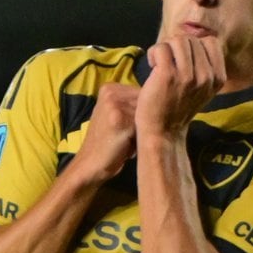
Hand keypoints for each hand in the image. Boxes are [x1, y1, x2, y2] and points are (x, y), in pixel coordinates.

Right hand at [70, 62, 143, 186]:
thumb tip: (162, 98)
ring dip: (144, 128)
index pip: (144, 92)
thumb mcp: (117, 115)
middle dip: (145, 118)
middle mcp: (111, 91)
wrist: (90, 164)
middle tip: (129, 134)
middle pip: (146, 101)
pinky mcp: (119, 119)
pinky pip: (145, 124)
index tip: (133, 124)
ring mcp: (114, 104)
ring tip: (129, 140)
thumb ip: (132, 103)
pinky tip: (129, 144)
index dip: (145, 110)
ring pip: (147, 113)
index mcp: (108, 88)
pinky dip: (142, 136)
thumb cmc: (108, 142)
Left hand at [135, 29, 227, 148]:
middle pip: (192, 39)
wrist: (163, 131)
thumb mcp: (202, 88)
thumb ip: (205, 67)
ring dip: (165, 47)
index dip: (194, 45)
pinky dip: (154, 52)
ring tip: (159, 62)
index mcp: (218, 78)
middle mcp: (206, 76)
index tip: (183, 59)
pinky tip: (152, 65)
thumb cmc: (178, 107)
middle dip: (176, 46)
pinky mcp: (168, 75)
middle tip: (167, 61)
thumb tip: (196, 39)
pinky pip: (162, 47)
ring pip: (178, 40)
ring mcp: (188, 75)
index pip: (211, 42)